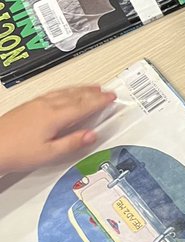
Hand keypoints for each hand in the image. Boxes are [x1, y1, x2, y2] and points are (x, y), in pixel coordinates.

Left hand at [0, 85, 114, 174]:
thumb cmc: (16, 152)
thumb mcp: (49, 154)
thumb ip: (73, 143)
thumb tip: (92, 135)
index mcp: (55, 117)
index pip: (84, 106)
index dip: (100, 101)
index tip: (111, 97)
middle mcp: (46, 106)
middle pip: (76, 96)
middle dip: (93, 93)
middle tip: (107, 91)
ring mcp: (37, 104)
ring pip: (65, 92)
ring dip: (81, 89)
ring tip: (92, 88)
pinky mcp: (29, 105)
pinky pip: (54, 92)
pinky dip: (66, 90)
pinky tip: (66, 92)